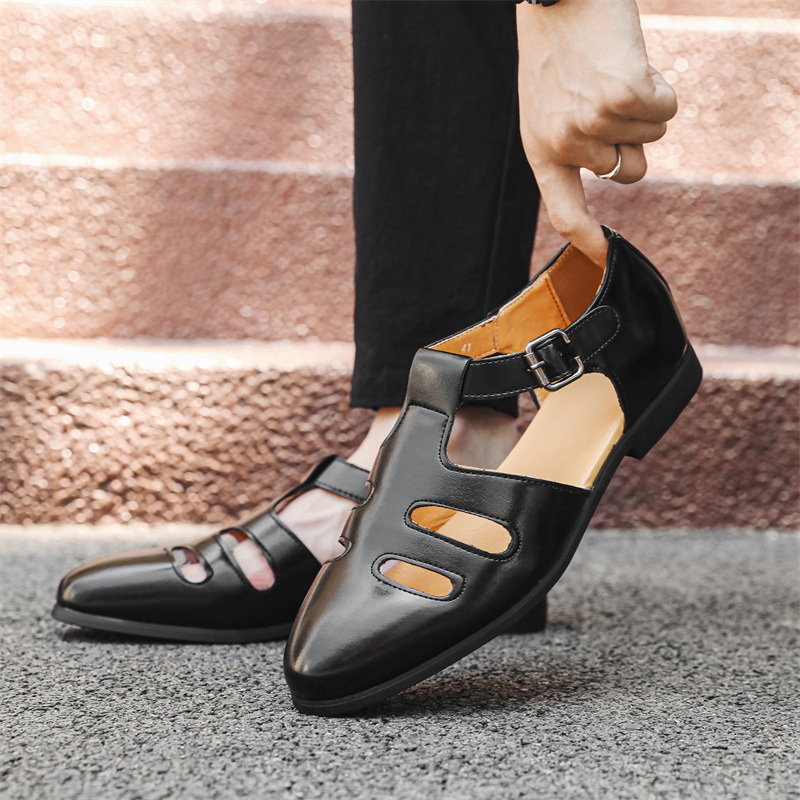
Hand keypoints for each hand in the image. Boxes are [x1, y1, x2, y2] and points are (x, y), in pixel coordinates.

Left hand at [517, 0, 676, 263]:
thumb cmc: (559, 50)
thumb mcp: (549, 107)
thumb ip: (574, 145)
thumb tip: (620, 171)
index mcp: (541, 151)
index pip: (563, 211)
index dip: (585, 237)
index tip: (601, 256)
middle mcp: (565, 145)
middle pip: (629, 172)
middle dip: (632, 138)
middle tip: (605, 96)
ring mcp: (593, 123)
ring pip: (650, 139)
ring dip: (643, 107)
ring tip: (610, 73)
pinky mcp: (623, 98)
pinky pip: (666, 111)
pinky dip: (661, 86)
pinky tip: (630, 63)